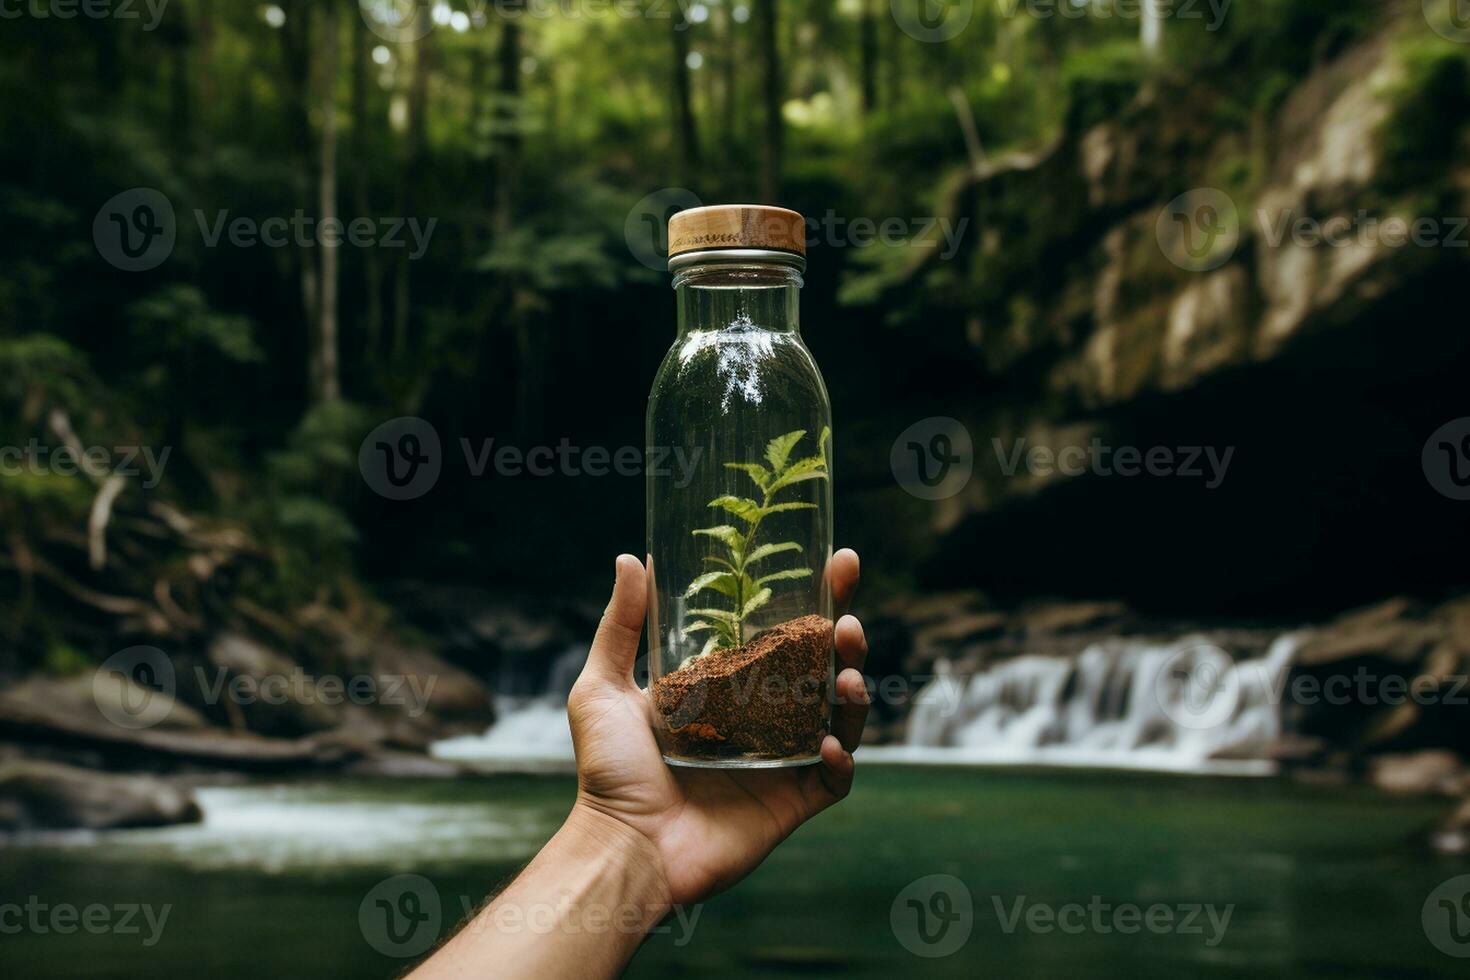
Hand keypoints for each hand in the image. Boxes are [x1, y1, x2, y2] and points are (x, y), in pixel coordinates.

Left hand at [566, 549, 868, 905]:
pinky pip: (833, 780)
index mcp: (729, 688)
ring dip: (853, 694)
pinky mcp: (790, 803)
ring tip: (848, 674)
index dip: (817, 598)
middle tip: (846, 619)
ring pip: (839, 718)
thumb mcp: (602, 688)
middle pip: (821, 670)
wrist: (623, 844)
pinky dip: (842, 760)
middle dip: (845, 642)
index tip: (839, 563)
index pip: (782, 635)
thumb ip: (620, 624)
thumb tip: (631, 558)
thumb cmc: (608, 772)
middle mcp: (761, 720)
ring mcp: (780, 761)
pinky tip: (829, 742)